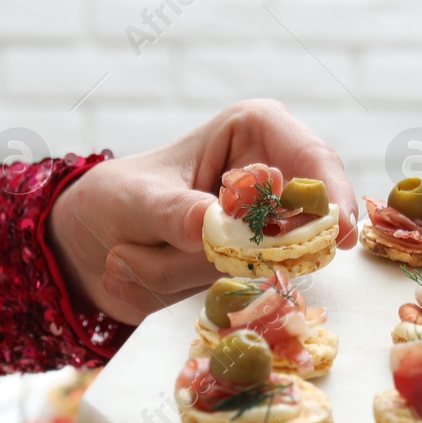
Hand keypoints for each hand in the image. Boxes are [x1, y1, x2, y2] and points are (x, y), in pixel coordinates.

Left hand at [47, 99, 358, 324]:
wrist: (86, 245)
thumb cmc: (113, 199)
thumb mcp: (136, 201)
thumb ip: (176, 214)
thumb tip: (214, 227)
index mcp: (255, 131)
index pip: (313, 158)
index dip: (330, 195)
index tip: (335, 234)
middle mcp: (271, 177)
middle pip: (306, 221)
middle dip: (246, 250)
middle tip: (197, 257)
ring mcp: (263, 229)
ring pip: (263, 267)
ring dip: (188, 272)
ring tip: (137, 252)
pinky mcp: (248, 270)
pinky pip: (241, 292)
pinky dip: (188, 290)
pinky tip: (152, 269)